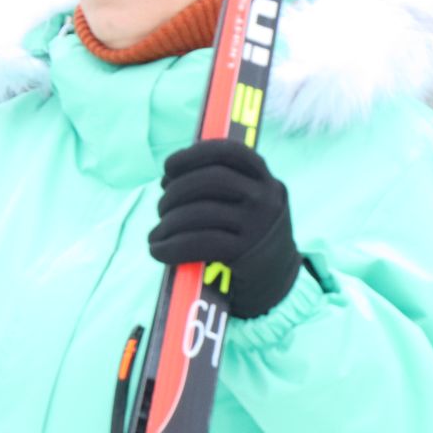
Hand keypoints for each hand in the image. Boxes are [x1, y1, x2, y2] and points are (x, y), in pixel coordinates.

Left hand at [149, 140, 300, 319]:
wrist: (276, 280)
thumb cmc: (248, 236)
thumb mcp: (247, 203)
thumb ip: (221, 186)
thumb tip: (169, 178)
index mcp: (264, 178)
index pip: (228, 152)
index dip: (193, 155)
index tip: (168, 167)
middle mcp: (265, 197)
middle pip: (212, 179)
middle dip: (176, 190)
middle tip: (160, 208)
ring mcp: (258, 225)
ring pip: (201, 212)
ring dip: (169, 221)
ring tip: (156, 233)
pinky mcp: (246, 253)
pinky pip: (200, 242)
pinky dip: (172, 246)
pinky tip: (158, 250)